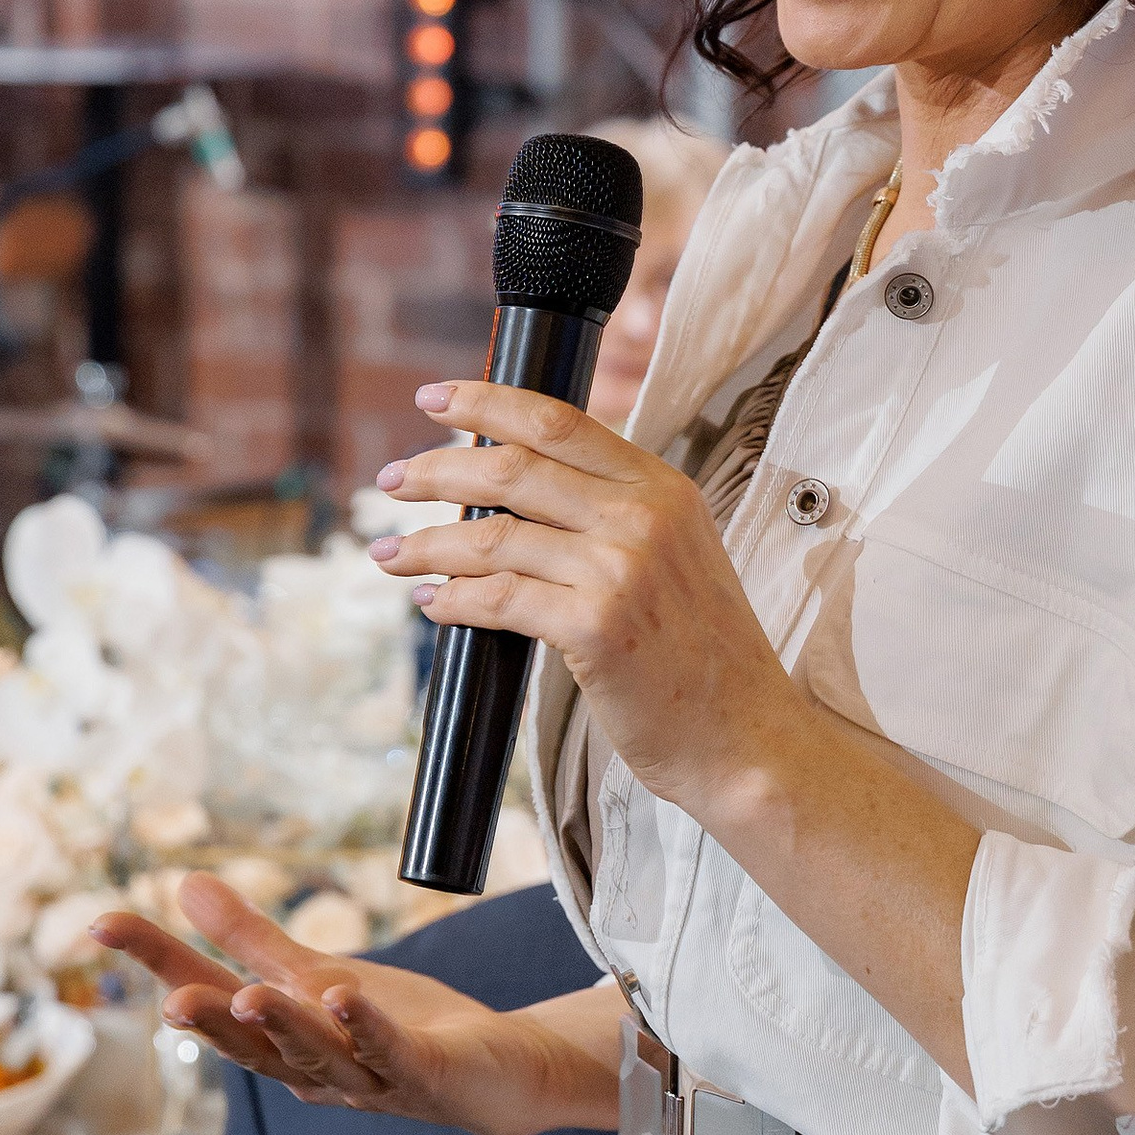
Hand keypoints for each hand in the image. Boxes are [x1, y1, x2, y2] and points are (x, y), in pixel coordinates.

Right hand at [94, 874, 619, 1134]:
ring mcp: (365, 1077)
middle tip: (166, 1002)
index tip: (101, 923)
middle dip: (209, 1023)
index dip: (157, 960)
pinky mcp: (421, 1074)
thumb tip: (183, 883)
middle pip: (250, 1045)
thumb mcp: (314, 974)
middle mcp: (311, 1068)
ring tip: (248, 996)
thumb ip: (250, 939)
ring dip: (283, 1028)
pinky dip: (363, 1026)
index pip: (207, 995)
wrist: (491, 1073)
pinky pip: (387, 1051)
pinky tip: (343, 995)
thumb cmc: (395, 1026)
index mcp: (278, 1038)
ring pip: (314, 1056)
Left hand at [371, 378, 799, 810]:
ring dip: (424, 544)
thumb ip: (615, 515)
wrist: (747, 737)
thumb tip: (515, 491)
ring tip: (387, 553)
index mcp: (664, 487)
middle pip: (512, 467)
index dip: (485, 401)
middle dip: (436, 469)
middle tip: (391, 482)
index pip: (558, 421)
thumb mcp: (678, 556)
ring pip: (491, 536)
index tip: (433, 397)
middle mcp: (644, 516)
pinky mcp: (595, 627)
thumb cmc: (704, 656)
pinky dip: (451, 600)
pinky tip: (430, 604)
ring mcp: (620, 570)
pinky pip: (497, 599)